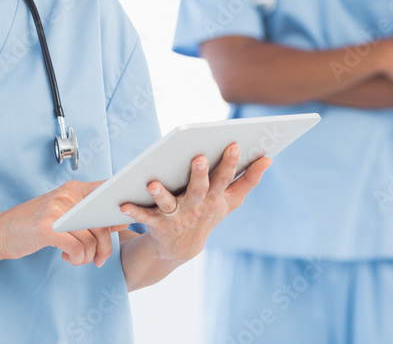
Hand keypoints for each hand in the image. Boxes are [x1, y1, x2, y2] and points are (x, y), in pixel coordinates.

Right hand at [0, 180, 127, 268]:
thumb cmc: (33, 225)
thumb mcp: (61, 213)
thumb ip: (88, 215)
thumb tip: (121, 220)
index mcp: (72, 189)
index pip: (107, 192)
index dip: (119, 209)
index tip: (123, 225)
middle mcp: (66, 196)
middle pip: (103, 223)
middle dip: (105, 246)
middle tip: (99, 259)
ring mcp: (57, 211)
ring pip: (92, 239)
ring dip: (88, 256)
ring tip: (77, 259)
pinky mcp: (48, 229)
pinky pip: (78, 248)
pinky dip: (78, 258)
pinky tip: (68, 258)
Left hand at [120, 143, 271, 264]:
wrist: (181, 248)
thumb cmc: (208, 214)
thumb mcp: (230, 201)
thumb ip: (248, 180)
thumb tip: (269, 158)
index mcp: (214, 198)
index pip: (224, 178)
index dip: (230, 163)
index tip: (234, 144)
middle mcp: (196, 207)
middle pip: (199, 189)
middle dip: (200, 174)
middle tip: (200, 157)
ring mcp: (176, 217)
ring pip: (169, 204)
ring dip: (161, 194)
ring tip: (152, 183)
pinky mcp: (156, 224)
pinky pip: (144, 217)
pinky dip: (133, 212)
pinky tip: (123, 204)